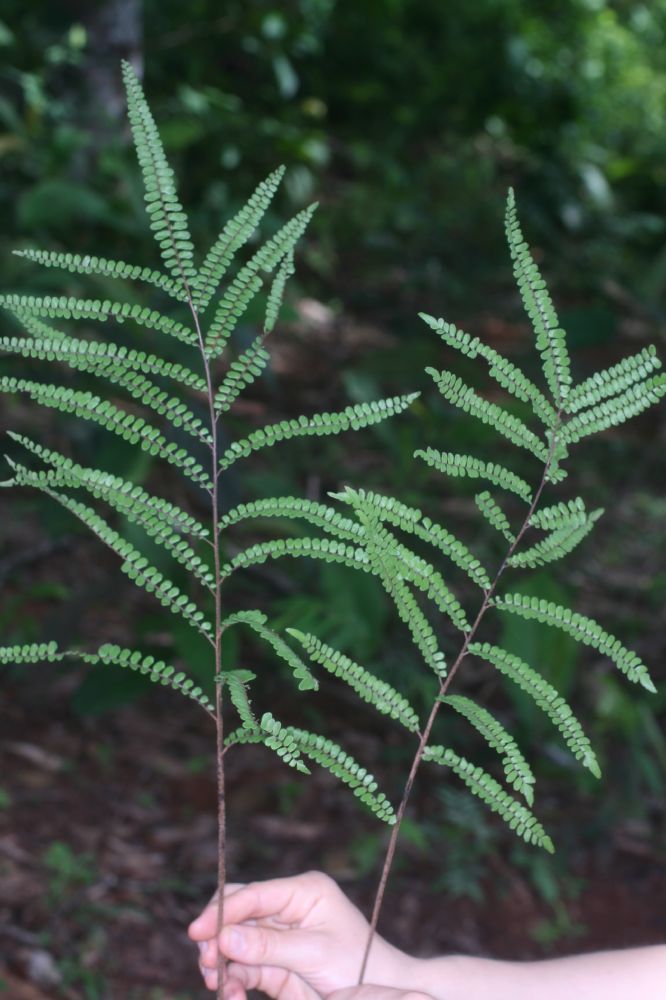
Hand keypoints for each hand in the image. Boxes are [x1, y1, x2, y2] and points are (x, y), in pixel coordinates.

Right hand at [188, 871, 412, 995]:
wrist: (380, 992)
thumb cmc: (358, 965)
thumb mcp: (314, 953)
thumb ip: (268, 946)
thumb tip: (224, 938)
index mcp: (303, 891)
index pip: (254, 894)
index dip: (222, 911)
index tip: (197, 932)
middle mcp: (288, 908)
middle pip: (238, 911)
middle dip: (217, 935)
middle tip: (206, 962)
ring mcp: (280, 936)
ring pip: (235, 942)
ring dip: (221, 962)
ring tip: (216, 984)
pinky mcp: (275, 964)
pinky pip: (243, 968)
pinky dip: (233, 981)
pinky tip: (232, 996)